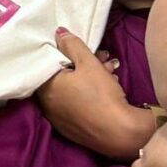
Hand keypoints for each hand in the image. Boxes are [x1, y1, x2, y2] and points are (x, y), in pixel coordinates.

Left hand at [34, 29, 153, 161]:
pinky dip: (91, 95)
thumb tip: (58, 33)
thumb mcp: (88, 64)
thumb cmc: (101, 95)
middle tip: (103, 59)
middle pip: (64, 77)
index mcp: (44, 88)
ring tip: (111, 72)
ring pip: (74, 90)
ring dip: (91, 77)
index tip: (82, 49)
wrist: (122, 133)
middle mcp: (47, 105)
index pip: (50, 64)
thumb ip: (72, 45)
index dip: (67, 53)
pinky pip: (79, 105)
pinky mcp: (75, 129)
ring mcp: (60, 119)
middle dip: (84, 64)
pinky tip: (109, 88)